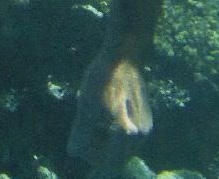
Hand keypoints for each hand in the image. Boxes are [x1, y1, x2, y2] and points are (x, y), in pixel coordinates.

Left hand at [67, 54, 151, 171]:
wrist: (122, 54)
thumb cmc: (102, 77)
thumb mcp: (86, 105)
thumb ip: (82, 132)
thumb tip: (74, 153)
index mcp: (127, 134)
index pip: (108, 164)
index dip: (92, 162)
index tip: (79, 156)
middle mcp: (141, 136)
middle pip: (112, 157)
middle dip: (94, 149)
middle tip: (79, 135)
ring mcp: (145, 129)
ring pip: (118, 147)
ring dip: (101, 140)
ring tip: (91, 118)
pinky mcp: (143, 120)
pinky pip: (123, 136)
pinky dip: (109, 132)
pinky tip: (101, 116)